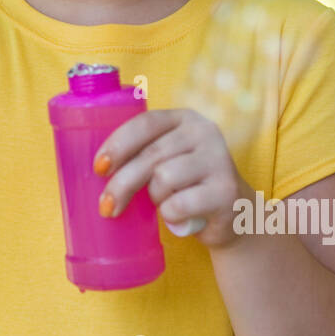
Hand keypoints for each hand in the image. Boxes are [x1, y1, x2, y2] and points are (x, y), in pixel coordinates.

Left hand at [93, 108, 250, 248]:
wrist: (235, 215)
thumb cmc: (188, 186)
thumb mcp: (168, 160)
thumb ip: (143, 155)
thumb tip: (99, 172)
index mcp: (185, 119)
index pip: (145, 124)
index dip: (117, 144)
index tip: (98, 168)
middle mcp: (205, 132)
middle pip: (150, 155)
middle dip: (121, 184)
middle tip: (106, 207)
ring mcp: (218, 159)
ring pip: (163, 178)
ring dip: (155, 198)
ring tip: (162, 204)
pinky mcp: (226, 190)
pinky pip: (179, 204)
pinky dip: (170, 215)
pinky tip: (178, 217)